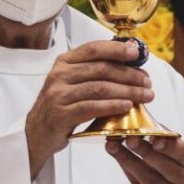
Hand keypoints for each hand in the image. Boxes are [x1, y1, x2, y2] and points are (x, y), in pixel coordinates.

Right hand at [25, 40, 152, 178]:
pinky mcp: (60, 114)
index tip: (137, 53)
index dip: (117, 49)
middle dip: (130, 75)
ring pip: (100, 88)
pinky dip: (114, 106)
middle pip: (102, 69)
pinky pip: (93, 107)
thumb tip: (132, 62)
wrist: (36, 133)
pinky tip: (128, 107)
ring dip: (128, 91)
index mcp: (64, 62)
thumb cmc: (62, 106)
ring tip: (146, 95)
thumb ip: (97, 71)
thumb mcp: (74, 83)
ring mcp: (58, 95)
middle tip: (148, 82)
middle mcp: (59, 75)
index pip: (94, 49)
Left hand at [106, 136, 183, 183]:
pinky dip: (125, 167)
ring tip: (113, 146)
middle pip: (165, 167)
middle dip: (146, 152)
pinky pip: (136, 183)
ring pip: (147, 177)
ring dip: (129, 160)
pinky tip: (116, 155)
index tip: (155, 139)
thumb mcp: (178, 148)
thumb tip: (144, 122)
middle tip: (131, 138)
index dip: (170, 147)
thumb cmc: (174, 161)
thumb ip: (165, 136)